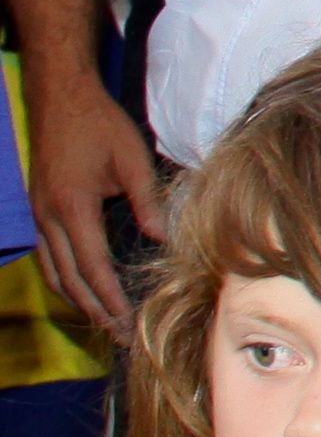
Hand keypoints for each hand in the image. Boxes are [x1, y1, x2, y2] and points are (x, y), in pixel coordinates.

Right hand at [21, 66, 158, 332]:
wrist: (60, 98)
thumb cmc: (99, 125)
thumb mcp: (132, 159)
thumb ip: (147, 202)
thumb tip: (163, 239)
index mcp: (72, 207)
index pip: (92, 267)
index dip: (110, 300)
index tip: (127, 324)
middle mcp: (49, 218)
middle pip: (70, 279)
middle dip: (95, 311)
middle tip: (119, 338)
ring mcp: (40, 216)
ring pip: (54, 272)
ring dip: (78, 301)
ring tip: (103, 323)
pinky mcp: (40, 210)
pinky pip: (49, 257)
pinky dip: (65, 280)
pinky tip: (82, 291)